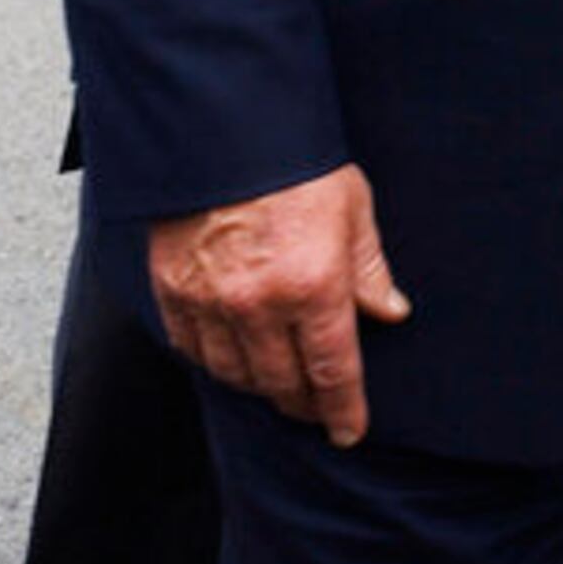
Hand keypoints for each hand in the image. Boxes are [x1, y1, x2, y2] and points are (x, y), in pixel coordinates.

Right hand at [146, 164, 411, 446]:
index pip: (333, 370)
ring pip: (235, 374)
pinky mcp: (172, 292)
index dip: (343, 409)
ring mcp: (210, 303)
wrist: (224, 132)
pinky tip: (232, 359)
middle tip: (316, 410)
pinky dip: (214, 363)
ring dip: (260, 387)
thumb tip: (390, 312)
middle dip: (303, 403)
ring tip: (278, 386)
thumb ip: (369, 270)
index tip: (349, 431)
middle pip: (282, 382)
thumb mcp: (354, 211)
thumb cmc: (297, 165)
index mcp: (313, 286)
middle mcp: (258, 305)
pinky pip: (191, 350)